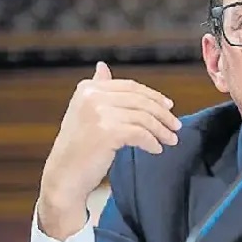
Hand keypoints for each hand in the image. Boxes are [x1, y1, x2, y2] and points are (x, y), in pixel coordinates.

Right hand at [38, 62, 181, 239]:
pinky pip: (140, 134)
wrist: (64, 176)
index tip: (169, 106)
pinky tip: (156, 149)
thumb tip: (102, 65)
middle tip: (176, 126)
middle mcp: (92, 96)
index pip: (130, 86)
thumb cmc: (78, 147)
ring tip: (171, 140)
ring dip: (161, 130)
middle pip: (140, 100)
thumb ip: (98, 89)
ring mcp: (99, 113)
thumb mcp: (85, 112)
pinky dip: (152, 142)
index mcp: (88, 88)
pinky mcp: (107, 132)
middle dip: (162, 114)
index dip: (153, 95)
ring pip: (144, 117)